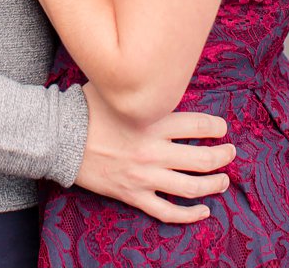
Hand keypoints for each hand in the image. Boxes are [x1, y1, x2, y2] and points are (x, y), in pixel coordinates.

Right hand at [76, 82, 234, 223]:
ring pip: (190, 187)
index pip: (200, 125)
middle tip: (230, 153)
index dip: (217, 127)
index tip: (222, 127)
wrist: (58, 137)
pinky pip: (166, 211)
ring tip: (223, 181)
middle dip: (223, 157)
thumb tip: (165, 73)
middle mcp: (153, 150)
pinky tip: (203, 211)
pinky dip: (188, 215)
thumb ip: (145, 86)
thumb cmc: (88, 108)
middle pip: (202, 158)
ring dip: (213, 185)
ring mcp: (143, 176)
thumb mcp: (121, 88)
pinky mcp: (132, 194)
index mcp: (154, 121)